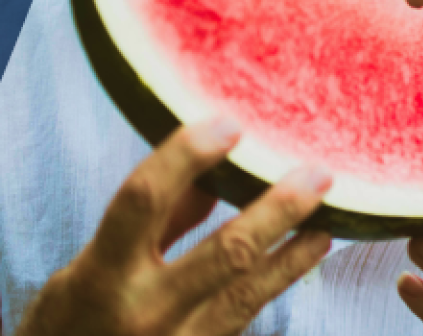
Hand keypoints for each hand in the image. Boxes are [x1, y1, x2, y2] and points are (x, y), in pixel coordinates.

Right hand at [16, 116, 332, 335]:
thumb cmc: (75, 323)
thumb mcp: (91, 268)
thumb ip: (152, 220)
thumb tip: (208, 170)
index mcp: (100, 277)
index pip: (142, 201)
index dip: (184, 157)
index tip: (227, 123)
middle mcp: (142, 312)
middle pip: (225, 251)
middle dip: (278, 209)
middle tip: (318, 172)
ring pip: (250, 288)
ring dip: (296, 246)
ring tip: (330, 209)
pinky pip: (250, 312)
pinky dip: (284, 274)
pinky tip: (313, 245)